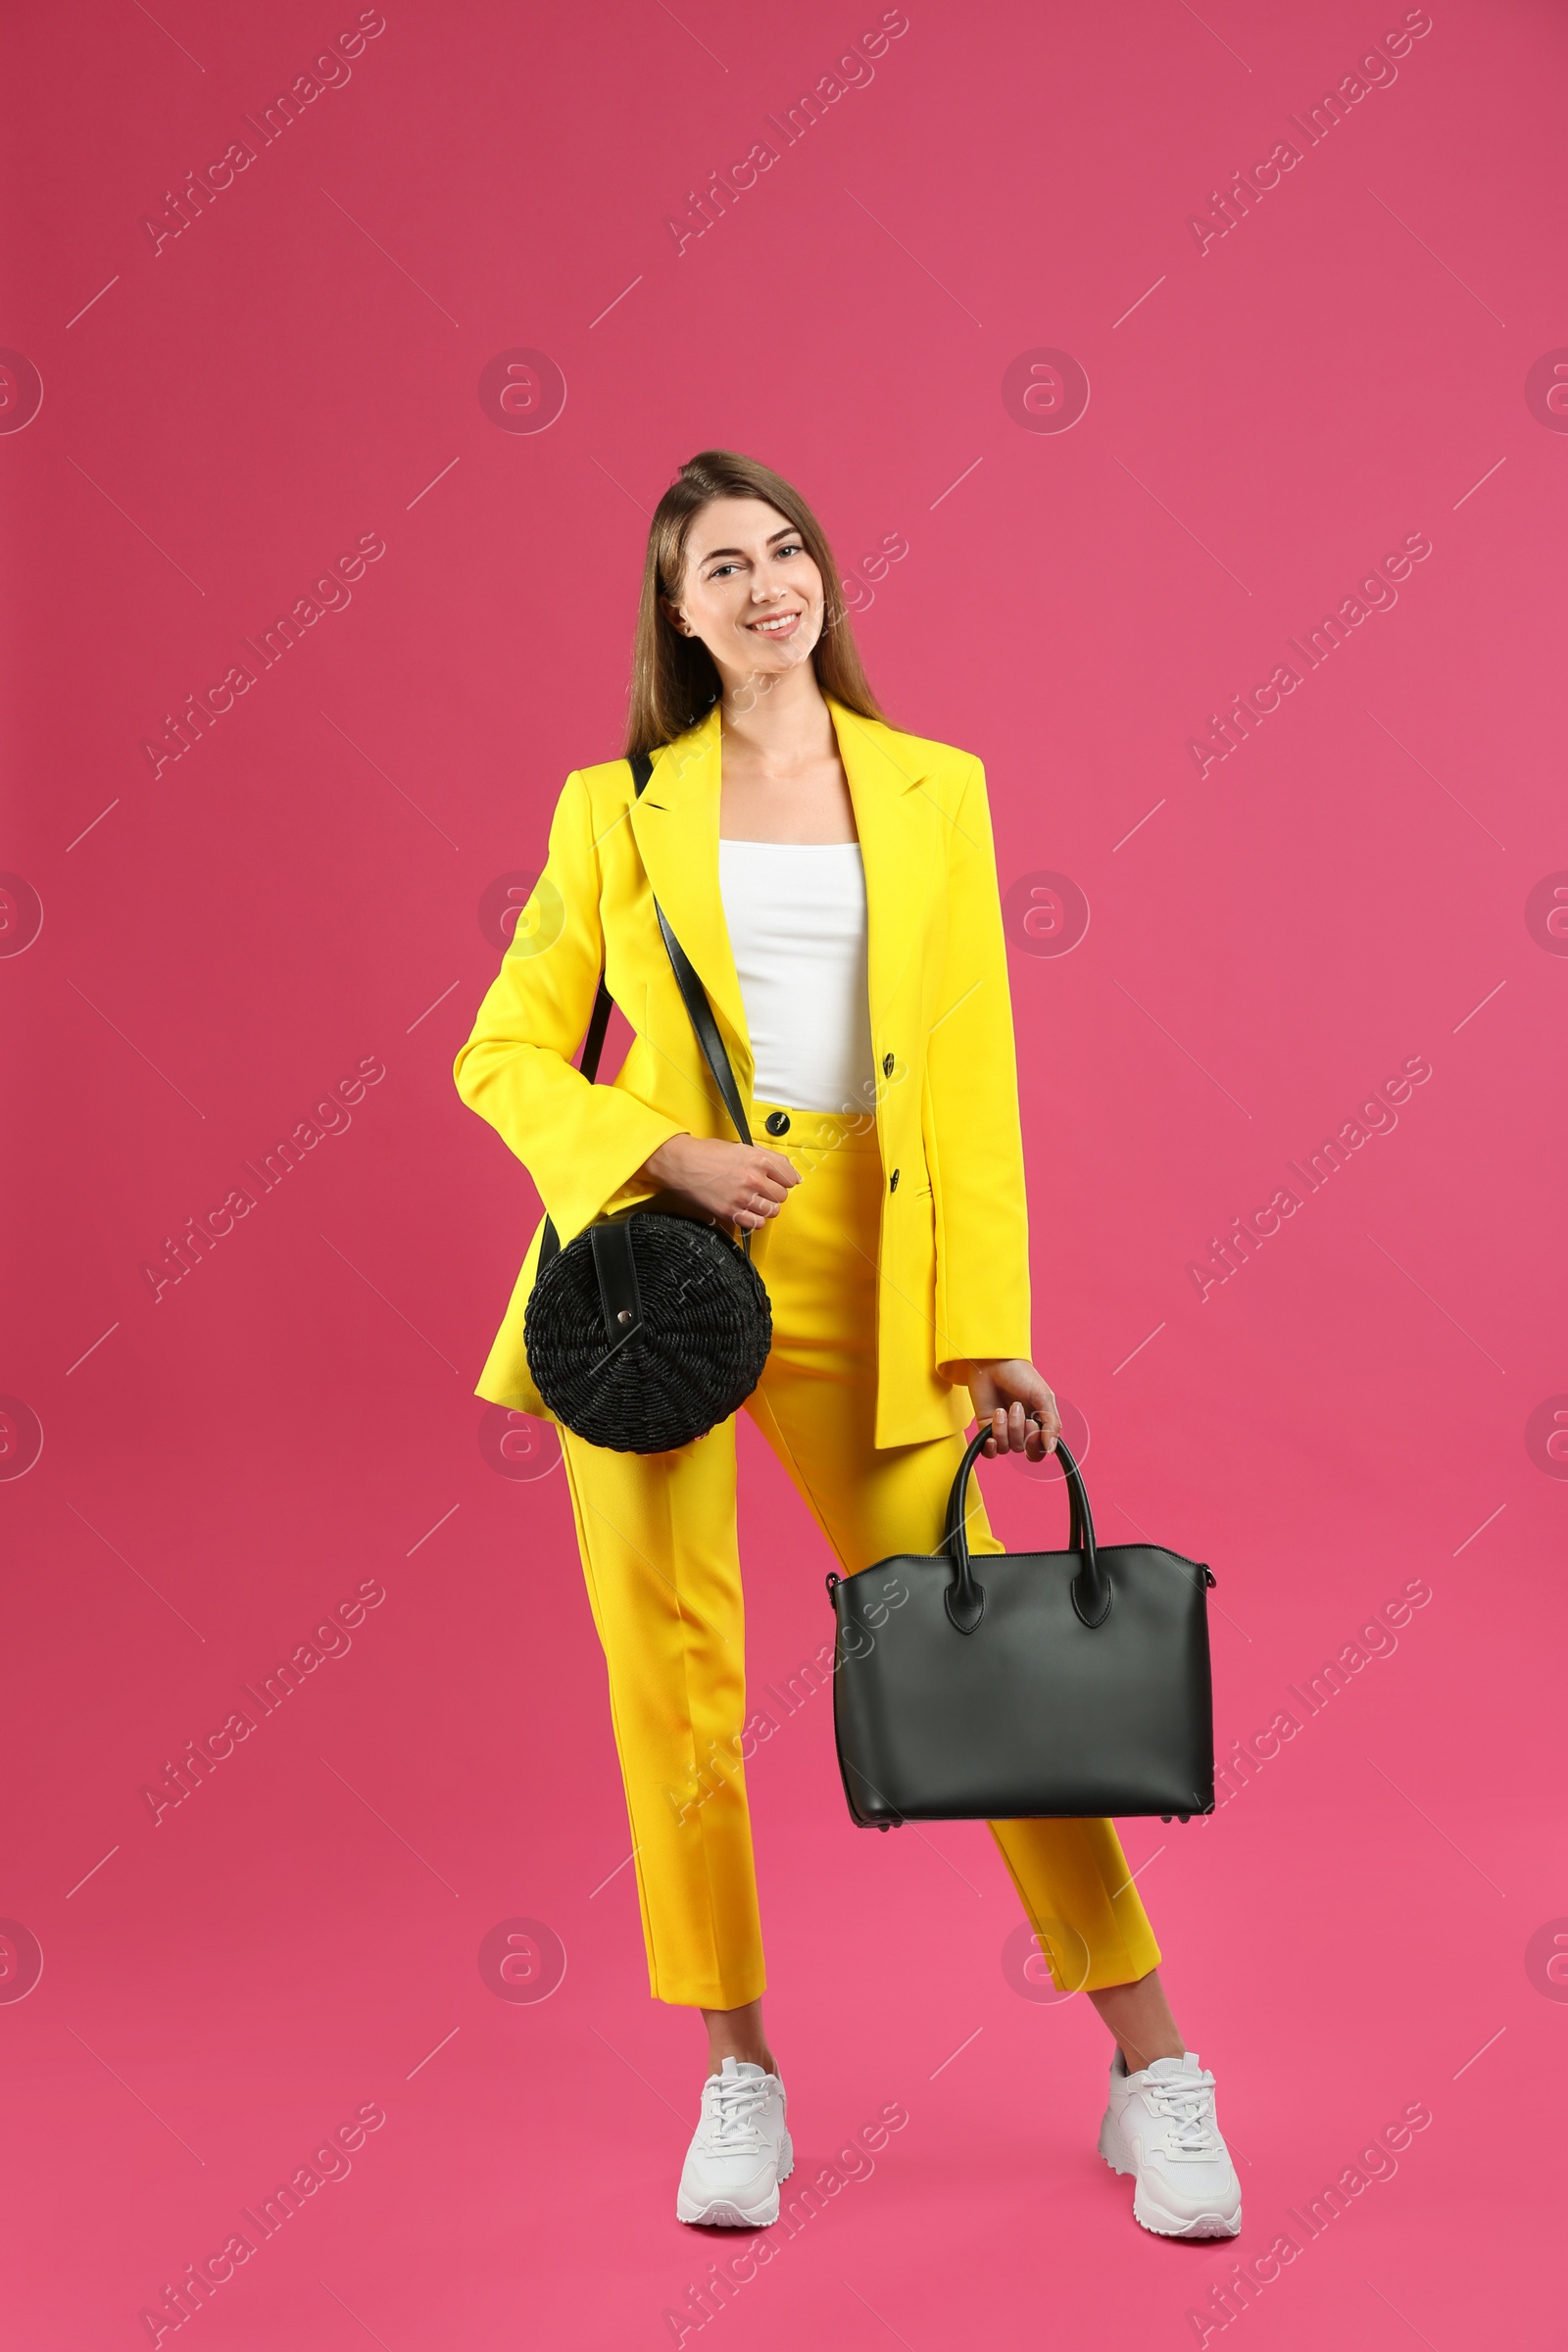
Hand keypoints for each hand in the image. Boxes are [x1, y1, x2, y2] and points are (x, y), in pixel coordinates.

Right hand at [641, 1132, 800, 1230]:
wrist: (682, 1163)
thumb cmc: (708, 1153)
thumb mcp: (742, 1147)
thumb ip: (770, 1158)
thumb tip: (793, 1175)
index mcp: (758, 1159)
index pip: (790, 1177)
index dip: (786, 1180)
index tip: (780, 1181)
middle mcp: (753, 1179)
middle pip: (782, 1195)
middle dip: (775, 1193)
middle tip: (763, 1189)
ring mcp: (742, 1197)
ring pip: (772, 1211)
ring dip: (765, 1206)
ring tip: (754, 1199)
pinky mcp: (731, 1212)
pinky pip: (757, 1223)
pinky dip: (756, 1219)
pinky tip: (748, 1210)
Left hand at [962, 1358, 1059, 1461]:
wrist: (993, 1362)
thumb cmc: (1020, 1375)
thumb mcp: (1043, 1397)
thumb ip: (1052, 1424)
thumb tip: (1051, 1450)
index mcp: (1038, 1423)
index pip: (1038, 1451)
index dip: (1035, 1445)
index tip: (1033, 1425)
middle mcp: (1021, 1429)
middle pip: (1021, 1448)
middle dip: (1018, 1429)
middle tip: (1016, 1406)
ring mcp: (1003, 1429)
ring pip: (1005, 1448)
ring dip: (1003, 1429)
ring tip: (1001, 1410)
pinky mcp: (985, 1428)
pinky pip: (988, 1452)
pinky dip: (989, 1448)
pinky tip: (990, 1437)